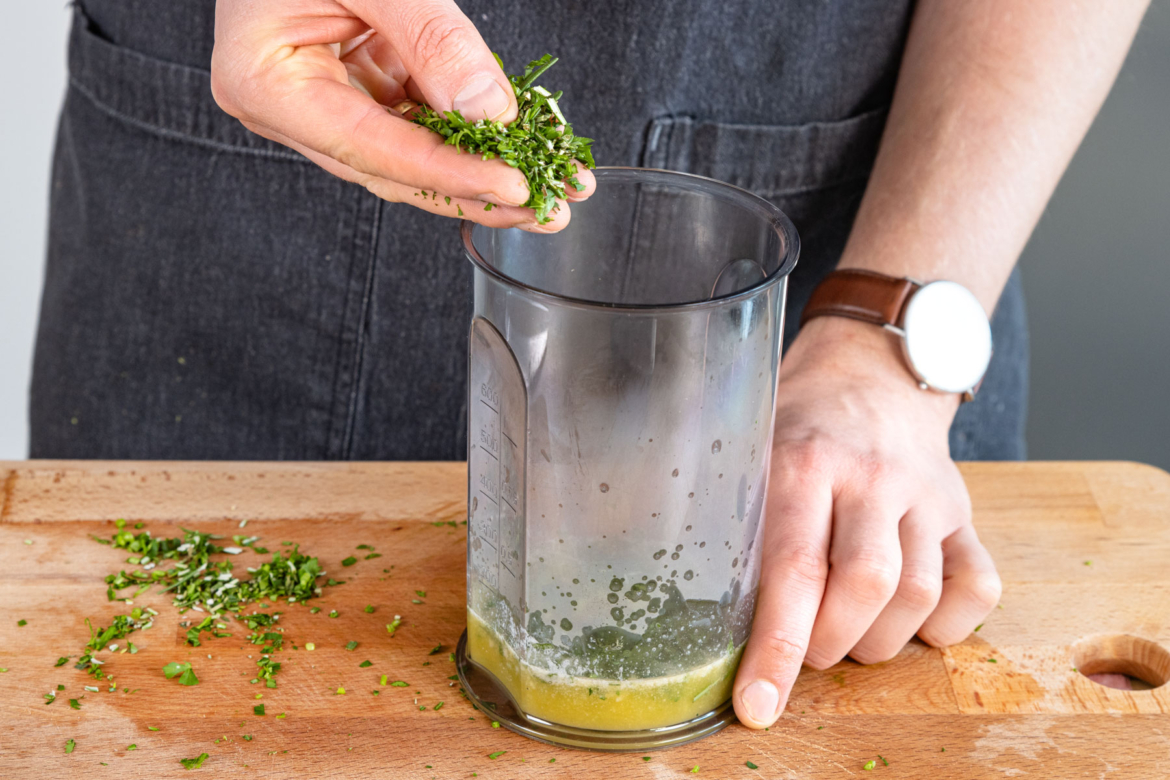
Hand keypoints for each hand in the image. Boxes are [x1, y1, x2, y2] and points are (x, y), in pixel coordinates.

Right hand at [210, 0, 593, 230]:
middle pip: (395, 171)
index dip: (448, 175)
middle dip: (477, 192)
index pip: (374, 150)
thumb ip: (429, 37)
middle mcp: (291, 104)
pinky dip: (468, 129)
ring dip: (481, 167)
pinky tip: (516, 142)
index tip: (510, 186)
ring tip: (546, 180)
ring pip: (412, 153)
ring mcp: (323, 96)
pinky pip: (417, 116)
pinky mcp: (356, 80)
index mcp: (268, 83)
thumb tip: (486, 107)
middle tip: (544, 209)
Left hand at [732, 316, 1001, 727]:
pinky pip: (977, 587)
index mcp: (803, 461)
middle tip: (805, 649)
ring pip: (919, 595)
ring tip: (846, 635)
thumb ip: (722, 509)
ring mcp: (925, 495)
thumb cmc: (795, 424)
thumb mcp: (747, 447)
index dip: (776, 649)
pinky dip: (946, 624)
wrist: (870, 374)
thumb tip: (664, 586)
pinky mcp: (963, 512)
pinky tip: (909, 621)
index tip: (757, 705)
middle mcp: (871, 477)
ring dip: (878, 641)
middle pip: (866, 587)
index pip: (792, 570)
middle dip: (828, 644)